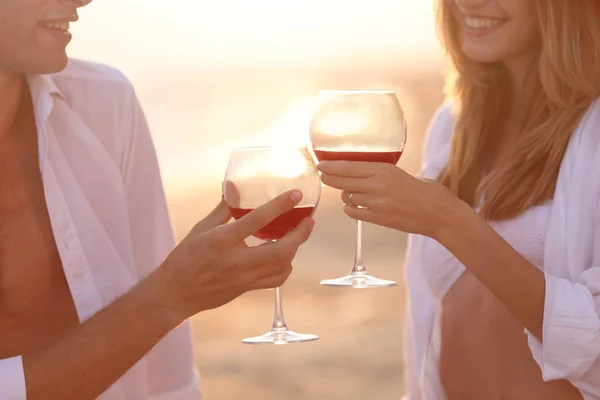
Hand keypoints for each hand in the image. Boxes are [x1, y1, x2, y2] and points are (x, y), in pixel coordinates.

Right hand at [150, 190, 314, 322]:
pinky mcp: (247, 289)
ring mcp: (244, 278)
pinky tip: (284, 257)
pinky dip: (286, 267)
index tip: (296, 196)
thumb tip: (234, 187)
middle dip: (300, 234)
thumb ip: (222, 209)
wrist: (174, 294)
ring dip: (294, 249)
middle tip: (309, 221)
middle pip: (281, 249)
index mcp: (222, 241)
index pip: (257, 220)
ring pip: (282, 266)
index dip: (280, 206)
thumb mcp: (200, 229)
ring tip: (297, 236)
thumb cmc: (184, 259)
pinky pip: (275, 280)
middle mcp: (237, 261)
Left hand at [318, 161, 467, 238]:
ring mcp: (378, 203)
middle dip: (330, 178)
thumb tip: (365, 173)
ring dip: (344, 195)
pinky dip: (350, 209)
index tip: (321, 165)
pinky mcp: (380, 219)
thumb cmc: (428, 192)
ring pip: (348, 197)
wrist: (441, 215)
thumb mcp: (405, 174)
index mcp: (386, 170)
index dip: (332, 166)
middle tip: (322, 176)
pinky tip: (352, 207)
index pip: (350, 166)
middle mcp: (379, 185)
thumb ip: (384, 173)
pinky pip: (355, 213)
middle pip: (344, 181)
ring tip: (347, 193)